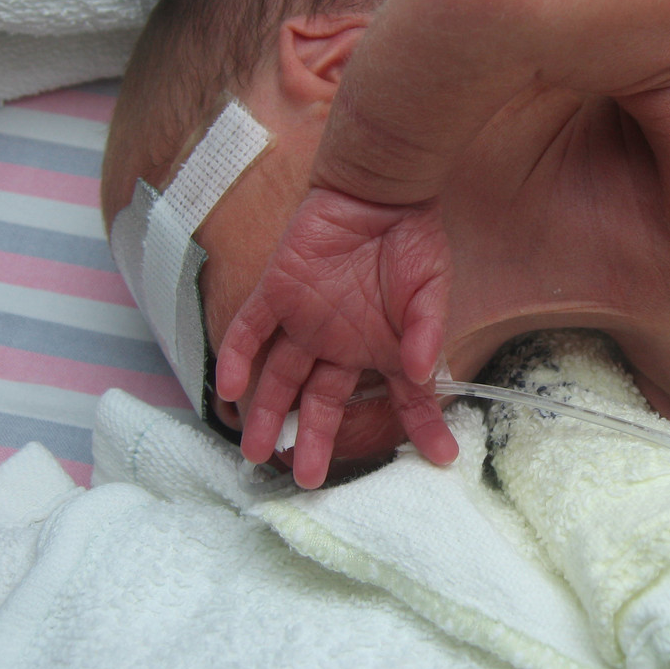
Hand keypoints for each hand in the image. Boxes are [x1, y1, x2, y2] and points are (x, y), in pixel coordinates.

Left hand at [214, 187, 456, 487]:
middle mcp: (340, 344)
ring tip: (256, 454)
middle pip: (323, 403)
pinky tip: (230, 390)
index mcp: (382, 348)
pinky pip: (249, 330)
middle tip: (308, 480)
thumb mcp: (431, 287)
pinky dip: (237, 358)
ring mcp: (304, 321)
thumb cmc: (411, 237)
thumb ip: (427, 330)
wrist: (376, 188)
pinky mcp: (276, 293)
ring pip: (279, 377)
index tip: (439, 460)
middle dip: (315, 441)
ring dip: (266, 414)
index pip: (403, 399)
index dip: (421, 429)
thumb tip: (427, 372)